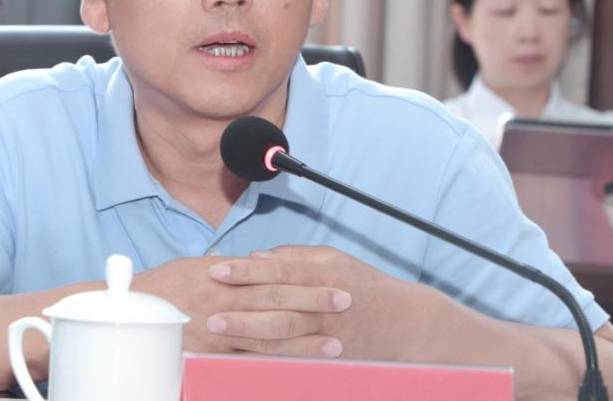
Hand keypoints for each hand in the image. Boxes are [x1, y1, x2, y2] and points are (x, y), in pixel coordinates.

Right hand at [131, 255, 351, 357]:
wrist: (123, 313)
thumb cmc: (159, 290)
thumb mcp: (193, 269)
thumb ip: (227, 270)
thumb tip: (254, 266)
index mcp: (222, 273)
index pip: (272, 274)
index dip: (304, 278)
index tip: (332, 279)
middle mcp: (223, 297)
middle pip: (278, 299)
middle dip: (314, 301)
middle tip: (346, 301)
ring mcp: (216, 328)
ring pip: (268, 333)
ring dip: (304, 338)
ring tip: (335, 342)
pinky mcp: (209, 353)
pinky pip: (247, 360)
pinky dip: (275, 364)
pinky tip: (297, 368)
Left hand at [207, 245, 438, 361]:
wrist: (406, 324)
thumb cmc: (366, 286)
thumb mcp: (336, 259)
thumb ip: (296, 256)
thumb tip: (259, 256)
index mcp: (324, 275)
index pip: (278, 271)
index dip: (246, 271)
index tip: (216, 269)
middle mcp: (324, 303)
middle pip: (275, 304)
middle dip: (238, 305)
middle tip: (206, 307)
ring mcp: (327, 332)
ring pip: (281, 334)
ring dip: (246, 332)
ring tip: (217, 330)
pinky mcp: (329, 356)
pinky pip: (292, 357)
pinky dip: (267, 357)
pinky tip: (243, 356)